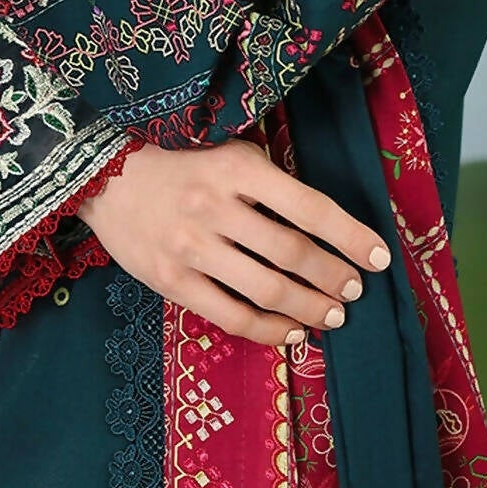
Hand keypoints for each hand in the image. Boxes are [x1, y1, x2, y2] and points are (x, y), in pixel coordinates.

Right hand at [77, 135, 391, 347]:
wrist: (108, 181)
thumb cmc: (182, 166)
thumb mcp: (229, 154)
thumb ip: (272, 181)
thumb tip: (326, 224)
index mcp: (236, 167)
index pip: (308, 206)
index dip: (349, 235)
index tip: (379, 256)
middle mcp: (215, 207)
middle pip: (292, 253)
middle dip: (334, 277)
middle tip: (354, 290)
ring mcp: (191, 247)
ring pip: (267, 288)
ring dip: (309, 307)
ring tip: (333, 315)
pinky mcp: (172, 281)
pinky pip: (231, 315)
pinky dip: (268, 330)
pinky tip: (291, 333)